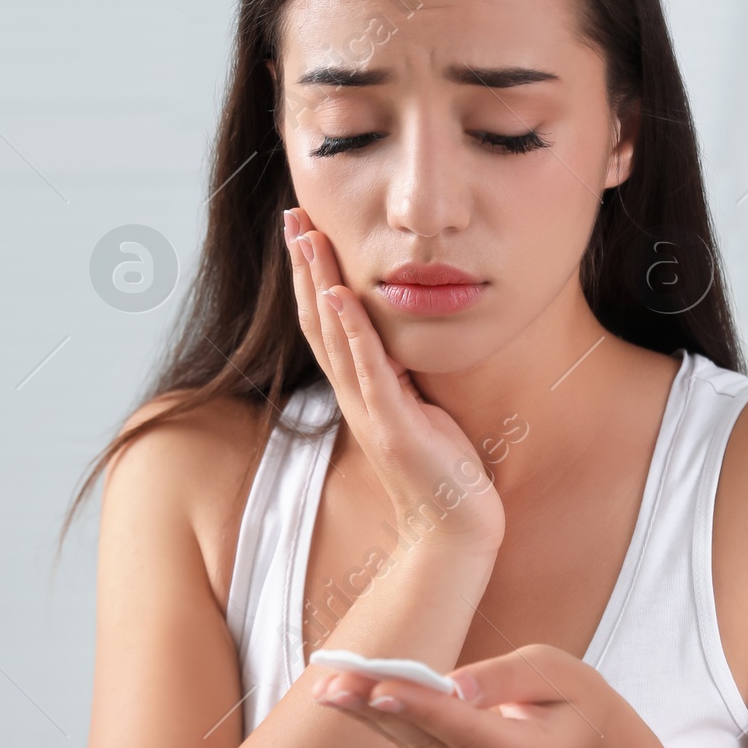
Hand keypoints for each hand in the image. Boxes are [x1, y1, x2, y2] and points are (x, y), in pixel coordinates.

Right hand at [283, 208, 504, 559]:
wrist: (455, 530)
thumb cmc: (443, 472)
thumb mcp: (419, 411)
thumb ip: (400, 377)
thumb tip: (394, 340)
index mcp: (362, 392)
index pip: (327, 325)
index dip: (311, 277)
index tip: (304, 231)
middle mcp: (356, 399)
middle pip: (318, 322)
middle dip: (305, 267)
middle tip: (292, 217)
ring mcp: (371, 413)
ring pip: (334, 338)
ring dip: (318, 284)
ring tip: (307, 239)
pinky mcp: (393, 429)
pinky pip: (369, 371)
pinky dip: (352, 332)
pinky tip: (339, 295)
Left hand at [311, 644, 634, 747]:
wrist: (589, 746)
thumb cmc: (575, 699)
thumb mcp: (557, 671)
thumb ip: (505, 679)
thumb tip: (452, 685)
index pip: (467, 730)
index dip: (420, 709)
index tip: (378, 688)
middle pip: (431, 744)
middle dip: (378, 710)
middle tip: (333, 683)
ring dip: (369, 717)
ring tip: (329, 688)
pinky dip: (384, 723)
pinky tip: (351, 699)